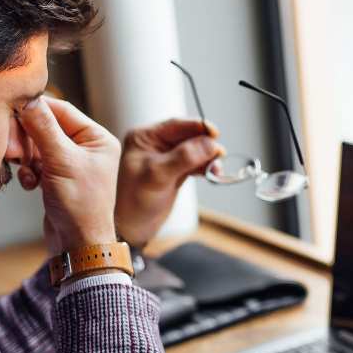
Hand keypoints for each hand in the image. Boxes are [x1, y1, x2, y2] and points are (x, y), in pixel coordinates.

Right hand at [16, 96, 119, 254]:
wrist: (78, 246)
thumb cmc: (81, 206)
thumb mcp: (61, 162)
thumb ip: (43, 128)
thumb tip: (28, 99)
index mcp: (97, 138)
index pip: (61, 110)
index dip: (36, 110)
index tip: (12, 110)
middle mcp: (86, 147)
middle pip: (46, 126)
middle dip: (27, 138)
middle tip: (13, 150)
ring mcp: (71, 162)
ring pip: (37, 145)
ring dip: (27, 157)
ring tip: (26, 172)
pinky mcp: (57, 177)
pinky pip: (36, 162)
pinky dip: (29, 171)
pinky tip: (30, 185)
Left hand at [115, 119, 223, 248]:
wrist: (133, 227)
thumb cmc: (136, 200)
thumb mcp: (158, 175)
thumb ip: (184, 157)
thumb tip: (210, 143)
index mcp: (144, 137)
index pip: (175, 125)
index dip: (197, 127)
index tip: (215, 132)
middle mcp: (155, 144)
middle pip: (188, 136)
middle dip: (205, 144)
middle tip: (219, 155)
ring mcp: (166, 157)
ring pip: (195, 149)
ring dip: (208, 157)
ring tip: (216, 169)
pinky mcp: (175, 170)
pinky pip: (196, 162)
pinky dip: (206, 166)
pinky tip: (212, 173)